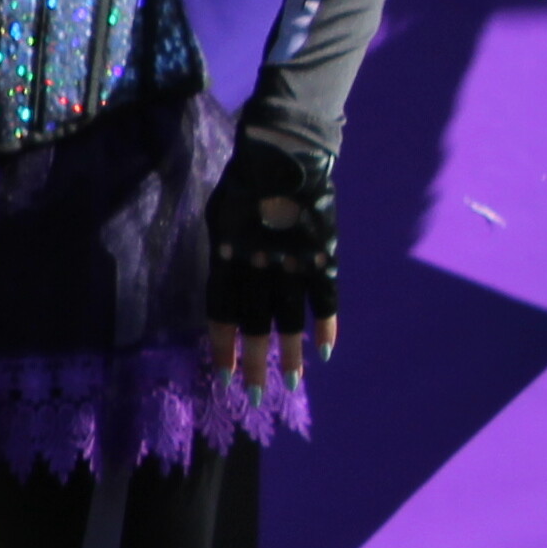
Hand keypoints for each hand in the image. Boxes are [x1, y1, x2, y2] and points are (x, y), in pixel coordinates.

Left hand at [201, 125, 340, 390]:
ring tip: (291, 384)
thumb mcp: (219, 216)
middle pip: (255, 323)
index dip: (222, 342)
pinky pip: (326, 295)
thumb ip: (223, 253)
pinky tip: (325, 351)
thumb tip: (223, 286)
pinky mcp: (323, 252)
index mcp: (227, 254)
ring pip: (290, 317)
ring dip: (290, 353)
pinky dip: (327, 323)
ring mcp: (293, 259)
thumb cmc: (244, 182)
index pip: (221, 310)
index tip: (222, 373)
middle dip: (255, 362)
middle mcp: (258, 262)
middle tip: (256, 396)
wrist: (285, 152)